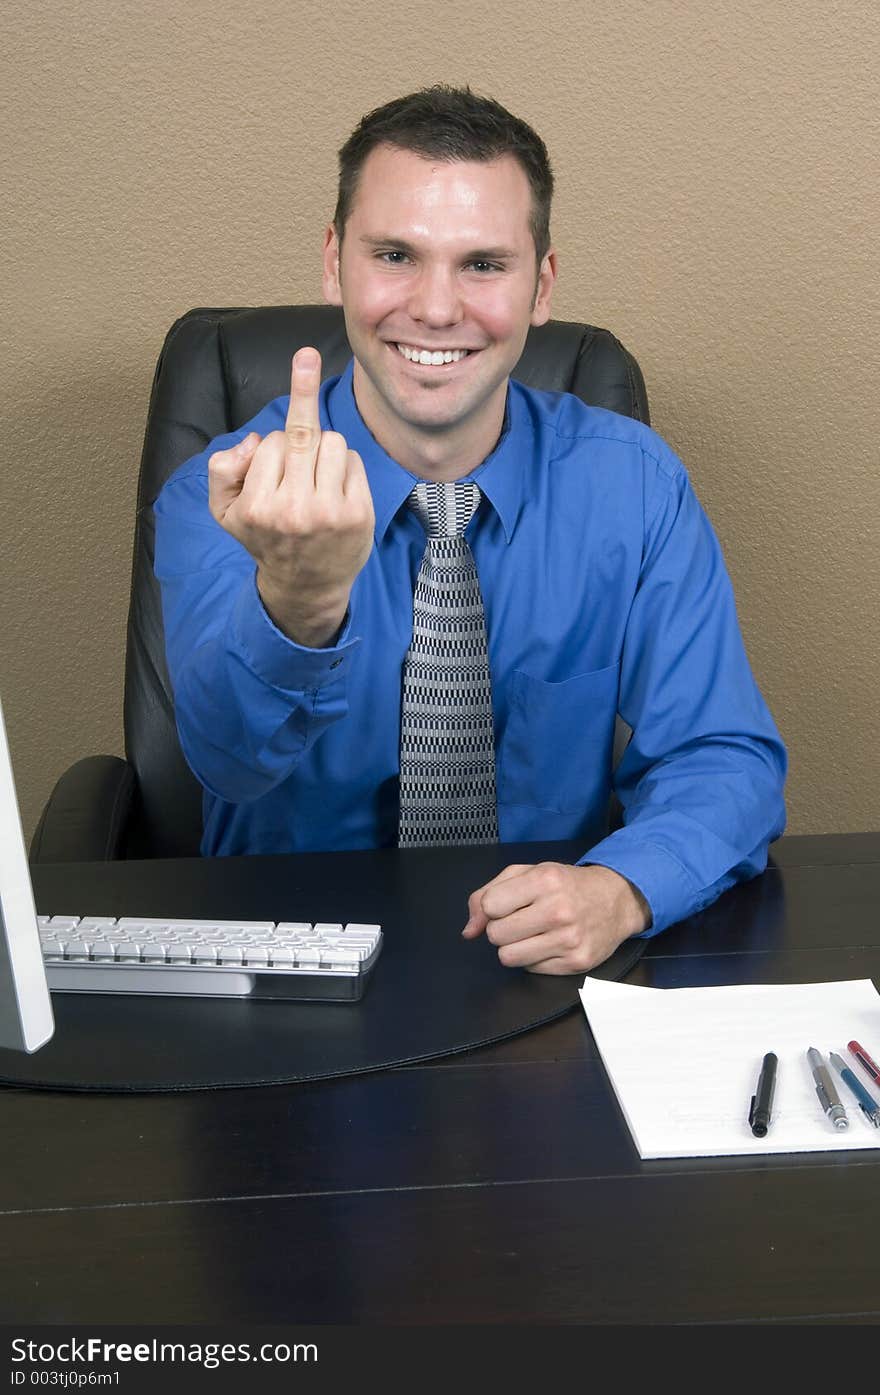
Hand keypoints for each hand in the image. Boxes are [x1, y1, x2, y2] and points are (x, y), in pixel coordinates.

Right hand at [208, 347, 374, 645]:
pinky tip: (336, 490)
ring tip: (317, 477)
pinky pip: (354, 460)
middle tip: (306, 374)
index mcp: (257, 506)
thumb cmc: (265, 538)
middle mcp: (293, 510)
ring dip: (326, 450)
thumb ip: (222, 469)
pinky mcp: (358, 514)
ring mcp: (328, 513)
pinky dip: (346, 466)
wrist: (306, 586)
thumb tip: (254, 441)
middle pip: (305, 434)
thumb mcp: (224, 511)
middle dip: (304, 424)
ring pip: (333, 442)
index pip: (273, 442)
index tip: (280, 438)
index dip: (276, 446)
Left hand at [461, 862, 651, 973]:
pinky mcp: (577, 963)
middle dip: (502, 929)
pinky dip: (534, 958)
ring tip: (533, 933)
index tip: (508, 904)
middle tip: (522, 920)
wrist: (617, 899)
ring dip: (515, 947)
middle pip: (496, 935)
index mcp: (544, 880)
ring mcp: (569, 939)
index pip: (489, 905)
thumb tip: (469, 930)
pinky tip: (550, 943)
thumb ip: (488, 893)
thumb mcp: (528, 873)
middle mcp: (558, 909)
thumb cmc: (567, 885)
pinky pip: (531, 969)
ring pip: (508, 957)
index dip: (493, 907)